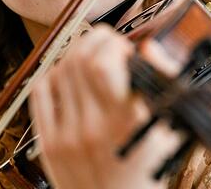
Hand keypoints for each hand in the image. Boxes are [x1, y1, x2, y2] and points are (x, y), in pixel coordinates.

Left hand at [29, 25, 180, 188]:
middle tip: (109, 45)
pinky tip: (70, 78)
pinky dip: (54, 75)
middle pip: (79, 59)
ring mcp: (67, 135)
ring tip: (93, 59)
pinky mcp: (48, 144)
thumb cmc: (148, 171)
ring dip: (78, 54)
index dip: (114, 45)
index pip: (103, 64)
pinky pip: (41, 93)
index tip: (127, 49)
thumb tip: (149, 48)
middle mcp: (92, 127)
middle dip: (96, 40)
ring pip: (60, 70)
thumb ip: (163, 82)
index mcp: (125, 122)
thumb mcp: (169, 128)